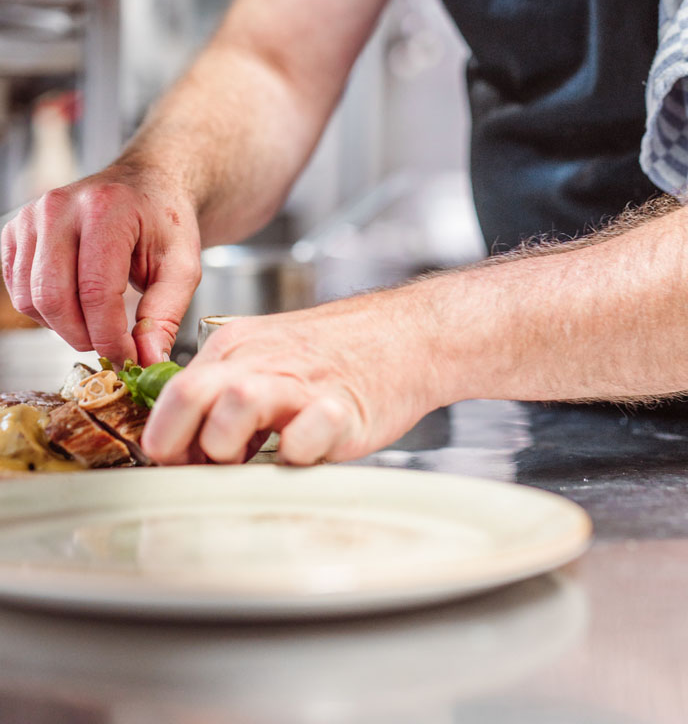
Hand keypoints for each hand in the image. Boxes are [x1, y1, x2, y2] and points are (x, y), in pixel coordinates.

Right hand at [1, 164, 201, 365]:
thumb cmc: (163, 222)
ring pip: (31, 299)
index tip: (127, 357)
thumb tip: (148, 363)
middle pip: (54, 297)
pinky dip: (46, 311)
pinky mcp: (15, 232)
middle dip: (84, 335)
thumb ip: (165, 315)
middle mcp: (60, 207)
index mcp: (106, 209)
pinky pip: (18, 290)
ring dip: (64, 326)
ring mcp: (32, 217)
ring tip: (97, 320)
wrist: (145, 185)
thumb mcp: (182, 265)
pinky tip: (76, 302)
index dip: (109, 335)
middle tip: (112, 344)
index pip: (95, 290)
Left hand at [142, 287, 442, 464]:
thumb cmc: (336, 356)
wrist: (407, 336)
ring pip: (235, 405)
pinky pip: (303, 438)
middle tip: (203, 468)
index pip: (172, 392)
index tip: (176, 462)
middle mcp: (261, 360)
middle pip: (188, 394)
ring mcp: (301, 382)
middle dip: (180, 445)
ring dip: (230, 445)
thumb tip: (182, 444)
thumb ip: (224, 392)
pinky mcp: (341, 408)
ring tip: (252, 458)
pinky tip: (304, 453)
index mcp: (236, 348)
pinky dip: (294, 455)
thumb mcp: (266, 356)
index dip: (164, 437)